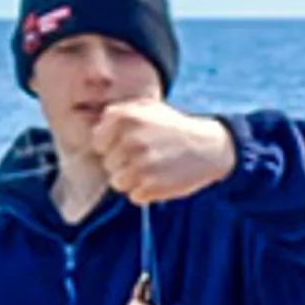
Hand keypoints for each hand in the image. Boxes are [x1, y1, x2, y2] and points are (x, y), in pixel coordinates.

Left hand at [94, 101, 235, 204]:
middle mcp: (129, 139)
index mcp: (123, 117)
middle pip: (108, 164)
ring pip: (118, 182)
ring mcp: (139, 164)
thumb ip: (119, 114)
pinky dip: (147, 193)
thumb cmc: (175, 128)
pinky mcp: (150, 186)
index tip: (133, 145)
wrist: (210, 147)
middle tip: (149, 158)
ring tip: (154, 170)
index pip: (98, 142)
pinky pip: (135, 196)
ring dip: (134, 181)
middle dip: (125, 164)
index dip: (114, 146)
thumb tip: (94, 129)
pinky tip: (162, 180)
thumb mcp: (148, 109)